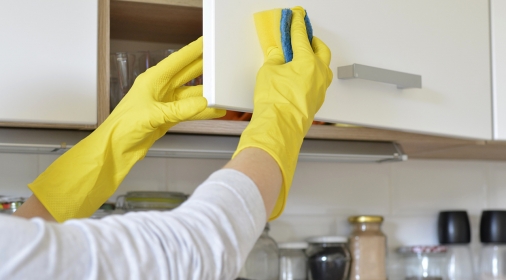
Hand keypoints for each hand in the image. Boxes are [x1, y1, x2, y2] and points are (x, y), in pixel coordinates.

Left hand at [106, 36, 224, 149]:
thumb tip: (203, 103)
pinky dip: (202, 112)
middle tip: (220, 60)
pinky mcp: (169, 116)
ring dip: (206, 95)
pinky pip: (190, 110)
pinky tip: (215, 111)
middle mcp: (160, 88)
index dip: (193, 50)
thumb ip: (179, 110)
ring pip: (192, 94)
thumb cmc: (123, 127)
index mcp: (152, 80)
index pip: (177, 61)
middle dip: (204, 67)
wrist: (116, 147)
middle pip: (187, 74)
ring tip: (223, 92)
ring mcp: (165, 102)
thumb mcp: (153, 115)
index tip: (206, 42)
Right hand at [233, 6, 332, 219]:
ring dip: (315, 58)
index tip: (296, 17)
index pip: (302, 37)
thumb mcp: (268, 72)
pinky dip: (312, 74)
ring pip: (323, 67)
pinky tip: (302, 75)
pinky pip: (319, 81)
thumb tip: (278, 54)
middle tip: (302, 36)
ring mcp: (320, 89)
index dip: (297, 25)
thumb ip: (275, 59)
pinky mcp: (316, 101)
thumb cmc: (275, 103)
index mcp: (308, 62)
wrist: (278, 128)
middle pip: (321, 50)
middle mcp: (318, 74)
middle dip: (312, 41)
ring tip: (302, 56)